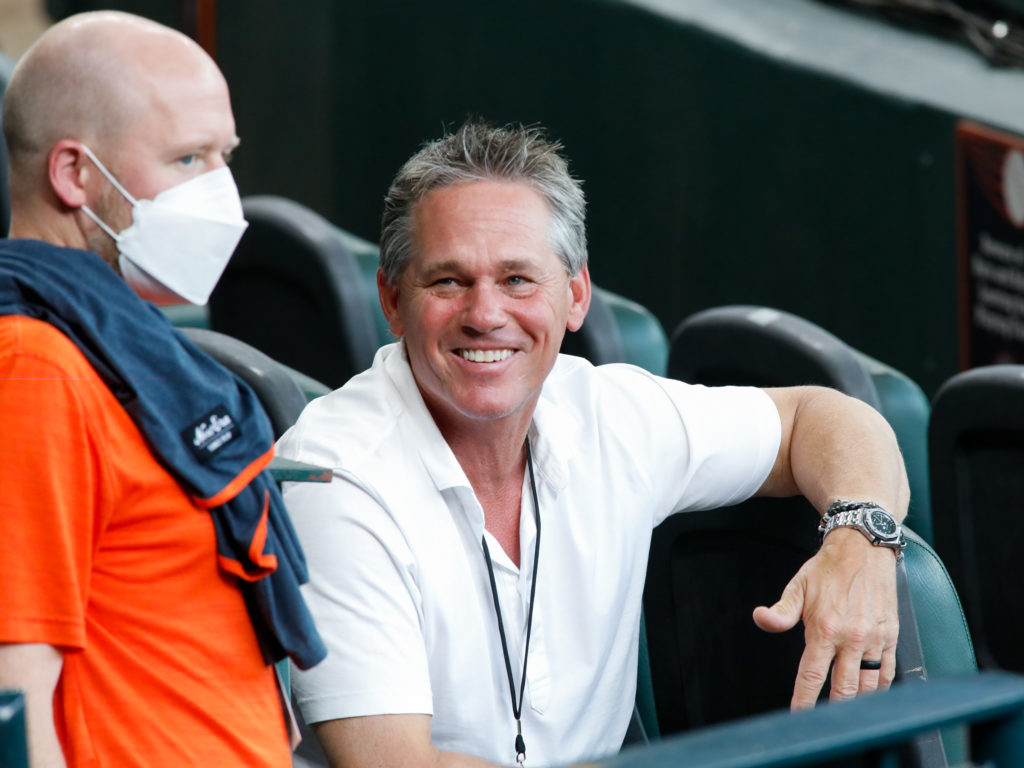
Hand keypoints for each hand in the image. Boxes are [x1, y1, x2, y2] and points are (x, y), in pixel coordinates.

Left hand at [751, 528, 899, 709]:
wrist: (863, 548)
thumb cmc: (827, 569)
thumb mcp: (797, 587)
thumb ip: (781, 612)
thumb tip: (760, 618)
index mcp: (825, 629)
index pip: (812, 675)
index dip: (805, 700)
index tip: (799, 716)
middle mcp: (852, 638)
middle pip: (844, 689)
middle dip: (834, 710)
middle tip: (824, 722)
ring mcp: (874, 639)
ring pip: (869, 686)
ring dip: (858, 703)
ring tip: (846, 713)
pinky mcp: (891, 636)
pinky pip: (887, 672)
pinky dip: (879, 688)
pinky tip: (870, 695)